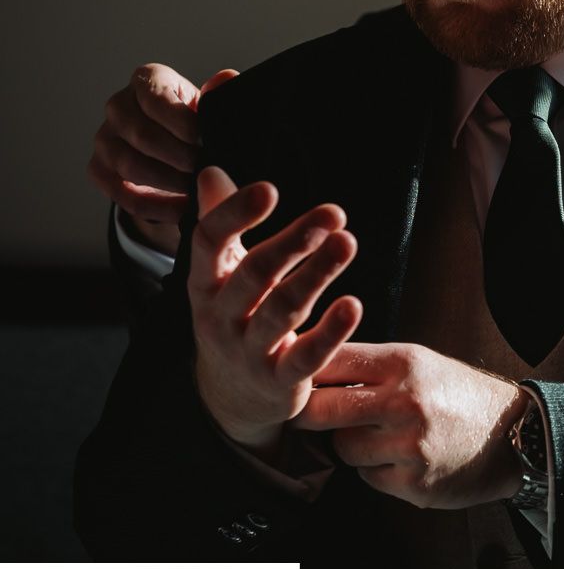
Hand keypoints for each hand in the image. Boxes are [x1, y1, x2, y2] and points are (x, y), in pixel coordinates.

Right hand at [89, 63, 238, 255]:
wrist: (174, 147)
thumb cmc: (193, 121)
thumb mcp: (206, 105)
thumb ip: (216, 94)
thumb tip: (226, 78)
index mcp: (147, 81)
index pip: (156, 99)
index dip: (182, 123)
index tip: (205, 141)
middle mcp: (118, 106)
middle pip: (142, 135)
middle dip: (179, 157)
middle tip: (206, 169)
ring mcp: (104, 139)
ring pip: (130, 166)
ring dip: (168, 182)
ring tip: (198, 190)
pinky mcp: (98, 170)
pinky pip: (122, 193)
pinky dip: (156, 206)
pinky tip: (182, 210)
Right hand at [189, 168, 361, 457]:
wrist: (229, 397)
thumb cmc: (235, 314)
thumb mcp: (221, 273)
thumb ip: (219, 223)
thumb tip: (211, 171)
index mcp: (204, 283)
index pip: (209, 243)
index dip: (234, 215)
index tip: (268, 189)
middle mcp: (220, 316)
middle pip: (254, 274)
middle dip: (293, 242)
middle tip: (333, 212)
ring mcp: (248, 351)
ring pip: (282, 310)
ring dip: (317, 275)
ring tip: (348, 242)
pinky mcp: (279, 381)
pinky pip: (306, 357)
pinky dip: (330, 331)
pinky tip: (354, 305)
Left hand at [291, 343, 528, 509]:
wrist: (516, 435)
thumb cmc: (460, 396)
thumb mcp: (423, 364)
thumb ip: (372, 368)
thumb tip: (311, 369)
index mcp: (406, 363)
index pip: (332, 360)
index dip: (306, 371)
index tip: (294, 379)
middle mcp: (405, 401)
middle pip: (319, 409)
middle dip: (307, 414)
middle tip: (307, 415)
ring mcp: (409, 445)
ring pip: (342, 446)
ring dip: (352, 444)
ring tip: (380, 437)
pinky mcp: (413, 482)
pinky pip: (367, 476)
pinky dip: (377, 469)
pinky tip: (403, 459)